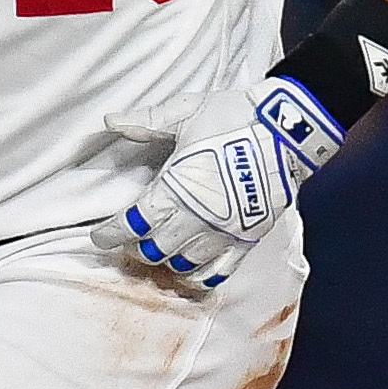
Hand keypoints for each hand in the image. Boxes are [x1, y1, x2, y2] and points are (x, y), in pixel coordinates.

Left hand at [105, 78, 335, 292]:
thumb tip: (112, 120)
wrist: (288, 129)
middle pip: (153, 249)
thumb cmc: (235, 117)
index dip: (110, 234)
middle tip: (130, 239)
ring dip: (166, 261)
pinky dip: (200, 276)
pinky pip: (219, 271)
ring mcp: (223, 231)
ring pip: (182, 264)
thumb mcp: (186, 112)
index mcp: (175, 187)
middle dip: (136, 247)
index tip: (100, 236)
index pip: (132, 224)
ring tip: (159, 251)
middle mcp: (196, 217)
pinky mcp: (247, 238)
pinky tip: (190, 271)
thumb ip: (147, 121)